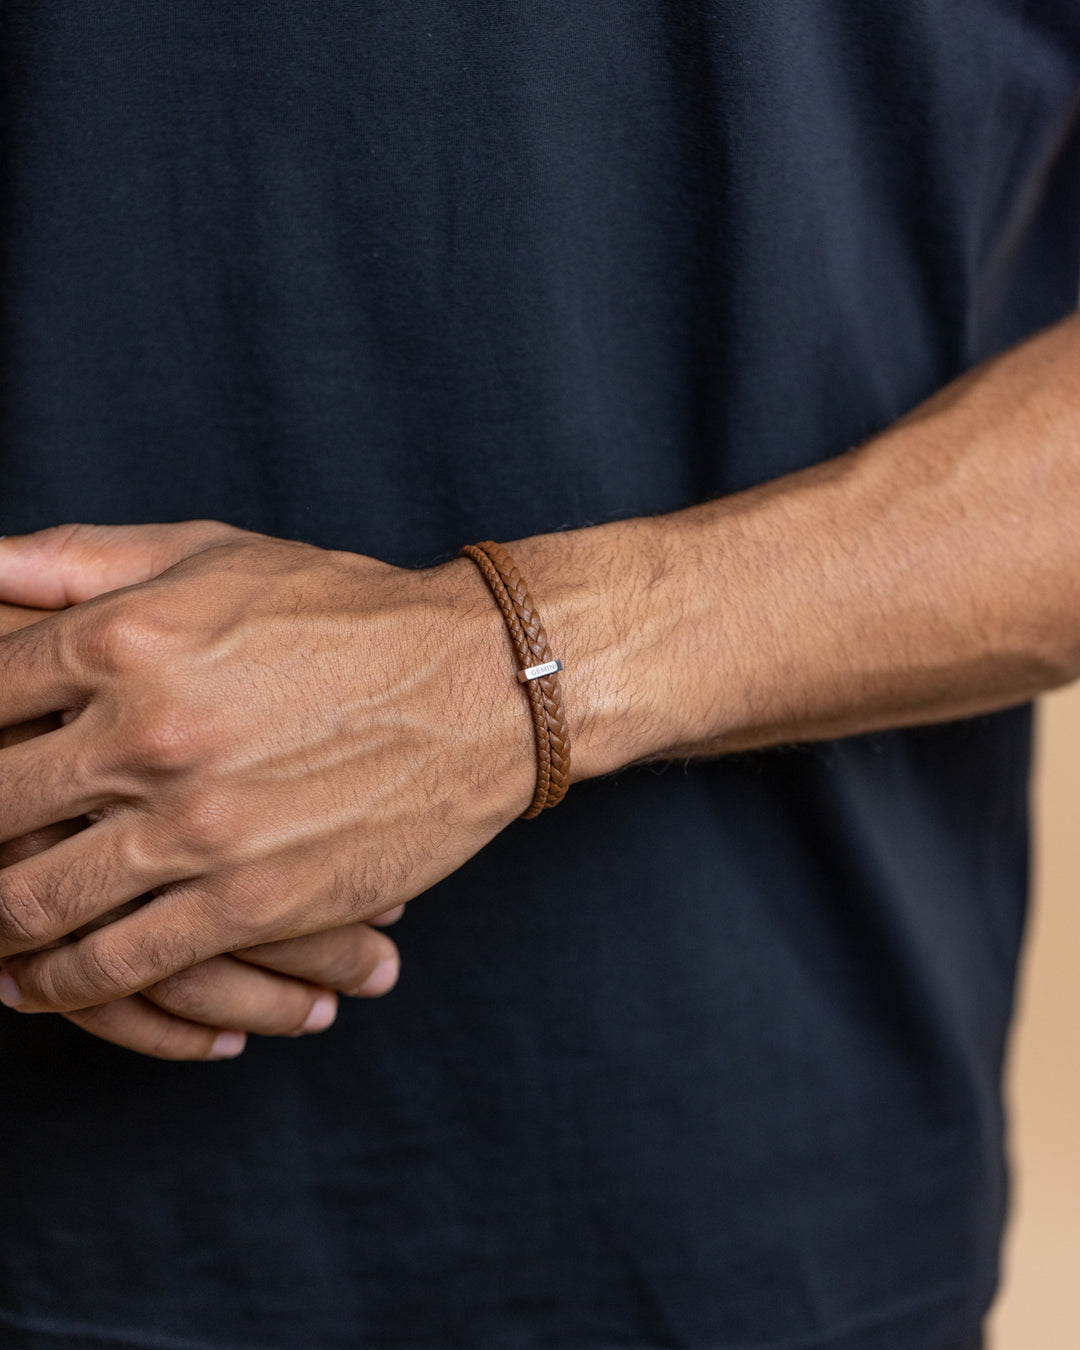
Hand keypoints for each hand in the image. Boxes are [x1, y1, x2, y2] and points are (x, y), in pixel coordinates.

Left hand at [0, 523, 531, 1012]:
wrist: (477, 686)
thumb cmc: (344, 613)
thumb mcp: (214, 555)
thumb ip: (80, 560)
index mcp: (124, 639)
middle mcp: (147, 733)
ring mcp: (197, 826)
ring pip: (29, 906)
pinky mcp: (249, 901)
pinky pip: (115, 966)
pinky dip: (58, 985)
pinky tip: (38, 981)